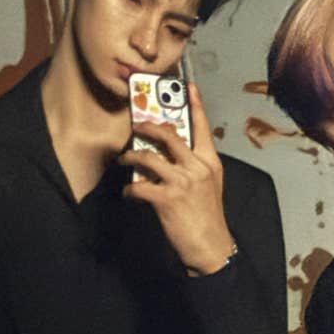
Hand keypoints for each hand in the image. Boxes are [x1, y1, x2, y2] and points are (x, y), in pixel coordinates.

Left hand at [120, 83, 234, 275]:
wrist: (210, 246)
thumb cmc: (208, 217)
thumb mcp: (210, 186)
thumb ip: (195, 168)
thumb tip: (170, 156)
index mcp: (210, 163)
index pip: (202, 127)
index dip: (195, 104)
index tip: (188, 86)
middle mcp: (197, 168)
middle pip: (169, 135)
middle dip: (147, 127)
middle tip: (136, 125)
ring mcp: (182, 182)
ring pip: (149, 157)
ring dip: (131, 157)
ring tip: (124, 159)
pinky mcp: (167, 199)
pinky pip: (139, 186)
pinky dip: (130, 189)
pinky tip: (129, 193)